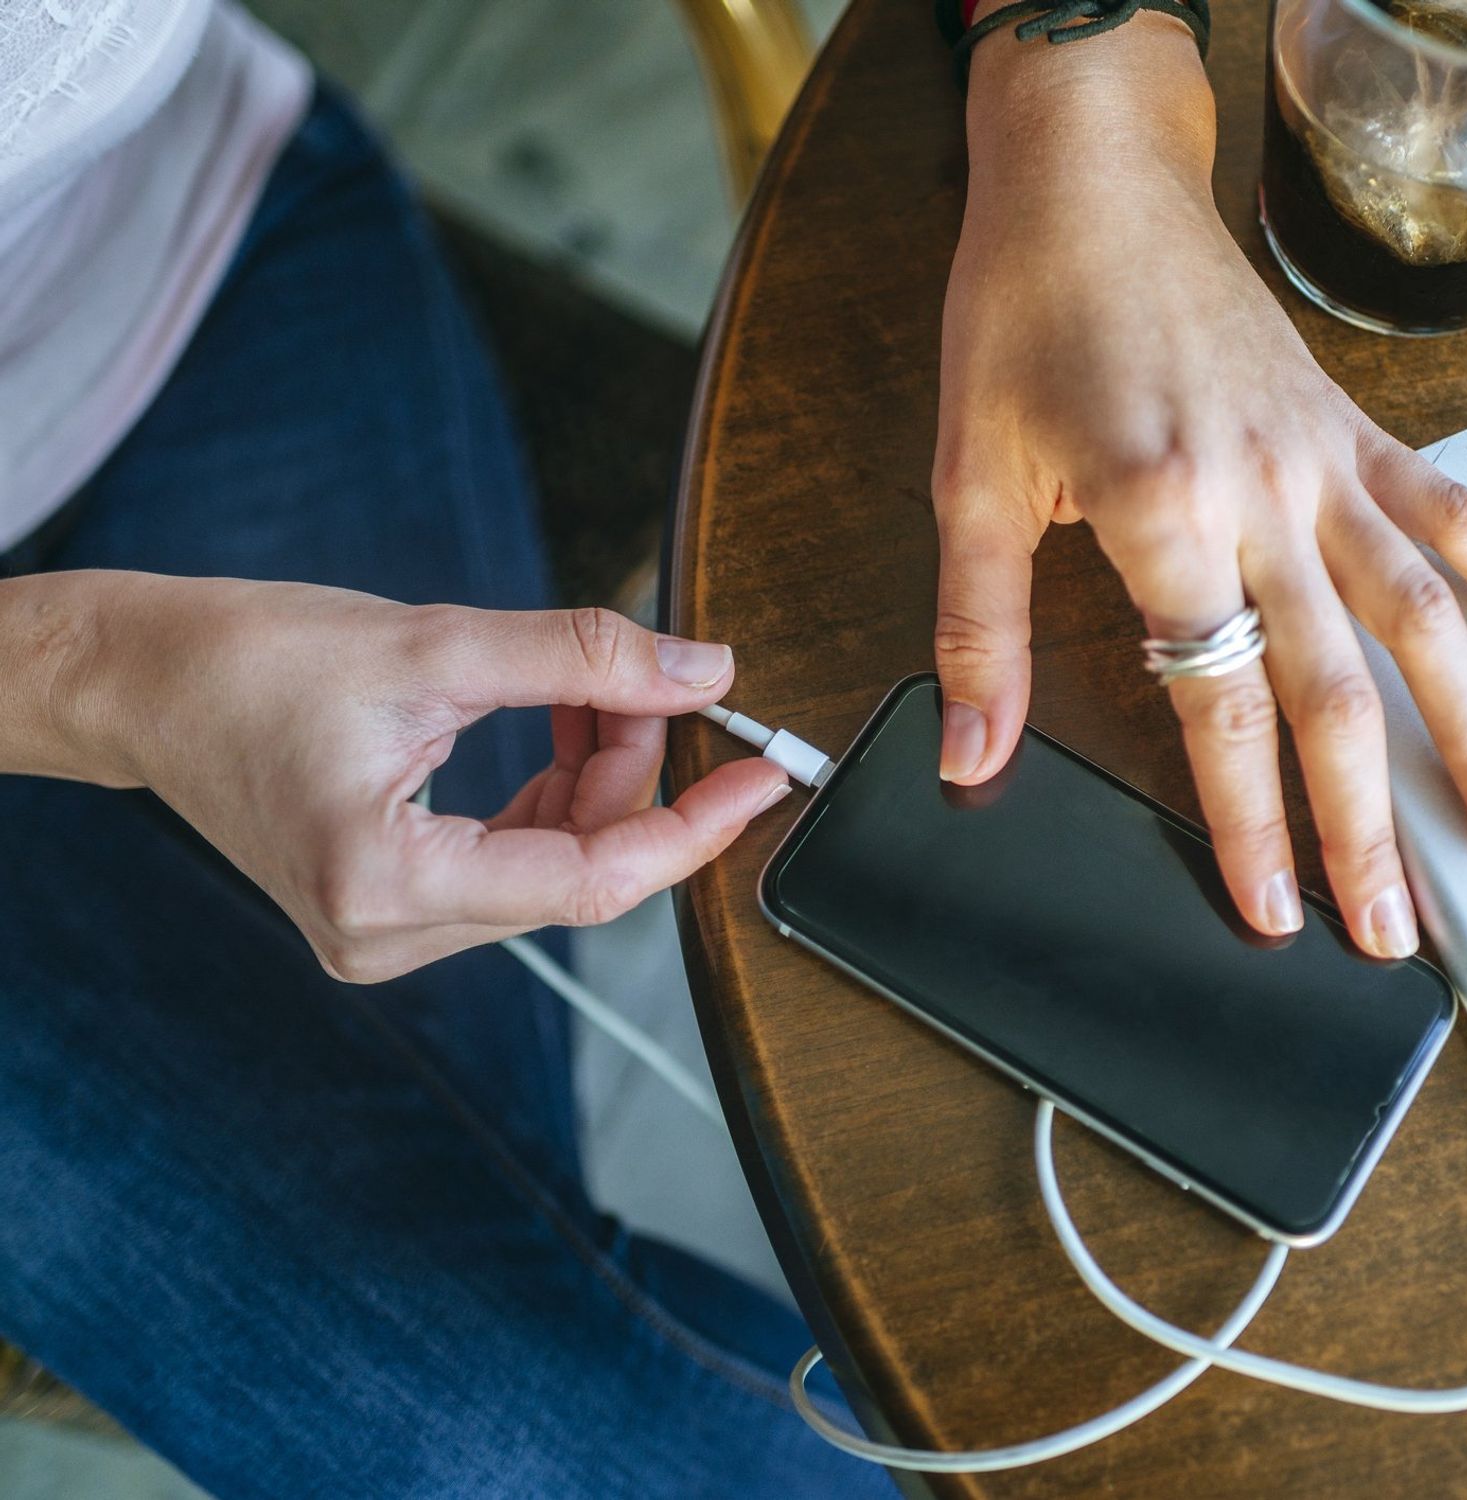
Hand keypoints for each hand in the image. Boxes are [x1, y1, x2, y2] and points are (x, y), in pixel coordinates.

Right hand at [47, 573, 789, 981]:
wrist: (143, 683)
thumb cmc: (248, 660)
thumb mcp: (434, 642)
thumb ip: (582, 658)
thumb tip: (701, 670)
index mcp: (386, 886)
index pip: (594, 881)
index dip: (695, 826)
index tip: (764, 774)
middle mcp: (387, 937)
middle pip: (580, 870)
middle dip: (635, 772)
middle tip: (654, 680)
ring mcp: (386, 934)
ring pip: (555, 866)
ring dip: (597, 779)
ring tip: (588, 688)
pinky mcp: (389, 909)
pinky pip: (514, 863)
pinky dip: (554, 795)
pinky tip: (556, 725)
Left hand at [933, 18, 1466, 953]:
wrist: (1089, 181)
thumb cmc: (1022, 313)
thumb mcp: (971, 477)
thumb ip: (980, 629)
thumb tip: (973, 754)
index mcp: (1159, 511)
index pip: (1218, 703)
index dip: (1250, 822)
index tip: (1277, 911)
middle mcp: (1261, 493)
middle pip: (1334, 687)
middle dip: (1371, 823)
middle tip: (1397, 929)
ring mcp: (1321, 460)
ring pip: (1420, 614)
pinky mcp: (1353, 427)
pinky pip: (1449, 512)